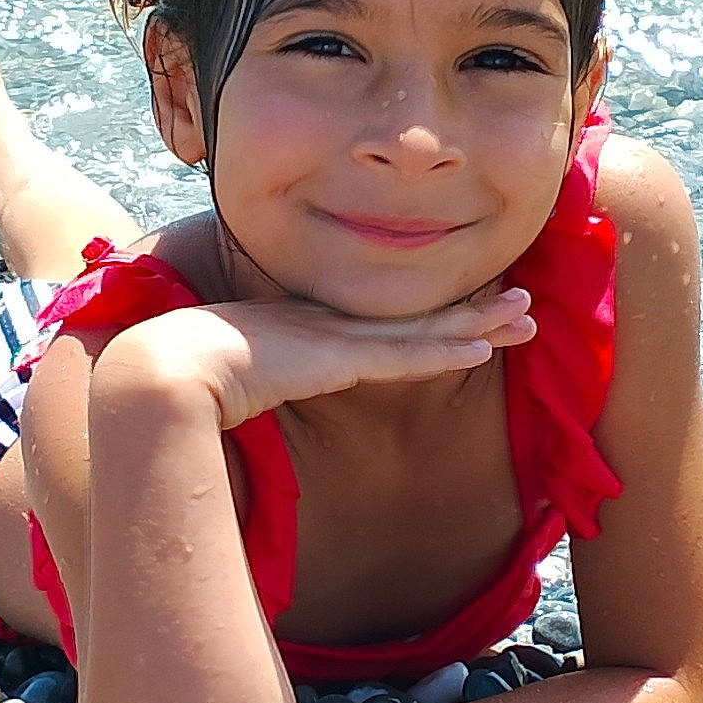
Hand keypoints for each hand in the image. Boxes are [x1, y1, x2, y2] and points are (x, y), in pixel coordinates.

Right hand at [97, 287, 535, 431]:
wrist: (176, 363)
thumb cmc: (197, 377)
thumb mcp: (244, 378)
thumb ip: (264, 381)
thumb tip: (259, 399)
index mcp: (318, 328)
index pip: (393, 323)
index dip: (441, 316)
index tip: (480, 314)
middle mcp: (337, 324)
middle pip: (422, 317)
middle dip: (478, 310)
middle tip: (527, 302)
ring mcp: (341, 336)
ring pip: (427, 329)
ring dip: (480, 323)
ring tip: (526, 315)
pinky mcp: (341, 356)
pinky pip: (405, 355)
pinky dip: (444, 348)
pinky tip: (481, 347)